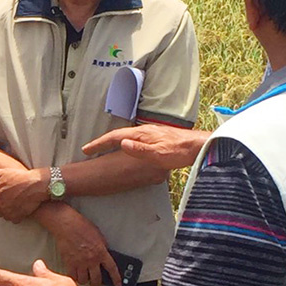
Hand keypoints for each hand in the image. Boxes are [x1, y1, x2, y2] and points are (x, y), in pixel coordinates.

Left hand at [0, 166, 47, 222]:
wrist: (36, 184)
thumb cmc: (20, 177)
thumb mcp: (4, 172)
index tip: (2, 195)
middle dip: (2, 206)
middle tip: (10, 200)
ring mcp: (8, 212)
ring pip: (5, 216)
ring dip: (9, 212)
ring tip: (16, 204)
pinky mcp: (17, 217)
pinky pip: (14, 220)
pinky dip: (17, 216)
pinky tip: (21, 209)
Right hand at [41, 205, 120, 285]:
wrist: (67, 225)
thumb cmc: (81, 226)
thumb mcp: (98, 235)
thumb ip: (102, 246)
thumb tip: (104, 254)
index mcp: (101, 252)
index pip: (112, 268)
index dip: (116, 278)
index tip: (118, 284)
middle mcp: (91, 260)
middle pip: (96, 279)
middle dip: (97, 284)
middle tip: (96, 284)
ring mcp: (80, 263)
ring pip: (83, 280)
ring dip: (85, 280)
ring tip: (84, 278)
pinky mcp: (69, 263)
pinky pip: (73, 276)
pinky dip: (74, 277)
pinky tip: (75, 275)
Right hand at [82, 124, 207, 172]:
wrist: (199, 146)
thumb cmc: (180, 151)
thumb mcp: (159, 153)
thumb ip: (139, 149)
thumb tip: (121, 143)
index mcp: (142, 134)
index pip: (114, 137)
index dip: (99, 143)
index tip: (86, 149)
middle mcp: (144, 131)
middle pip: (118, 135)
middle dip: (103, 142)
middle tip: (90, 149)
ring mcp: (151, 134)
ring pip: (126, 137)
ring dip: (113, 142)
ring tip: (104, 150)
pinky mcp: (156, 139)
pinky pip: (134, 140)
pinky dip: (124, 145)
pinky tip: (127, 151)